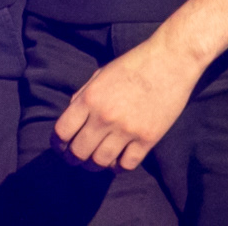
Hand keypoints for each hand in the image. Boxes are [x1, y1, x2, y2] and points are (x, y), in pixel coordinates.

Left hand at [53, 34, 204, 171]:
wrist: (170, 60)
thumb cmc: (133, 64)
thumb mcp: (101, 74)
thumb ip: (83, 95)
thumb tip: (70, 117)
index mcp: (90, 98)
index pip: (62, 132)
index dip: (58, 143)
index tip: (61, 147)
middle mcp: (105, 116)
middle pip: (79, 152)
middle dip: (74, 158)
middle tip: (76, 158)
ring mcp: (127, 130)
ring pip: (100, 162)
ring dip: (95, 165)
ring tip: (96, 161)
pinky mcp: (148, 139)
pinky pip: (126, 165)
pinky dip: (119, 166)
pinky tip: (118, 159)